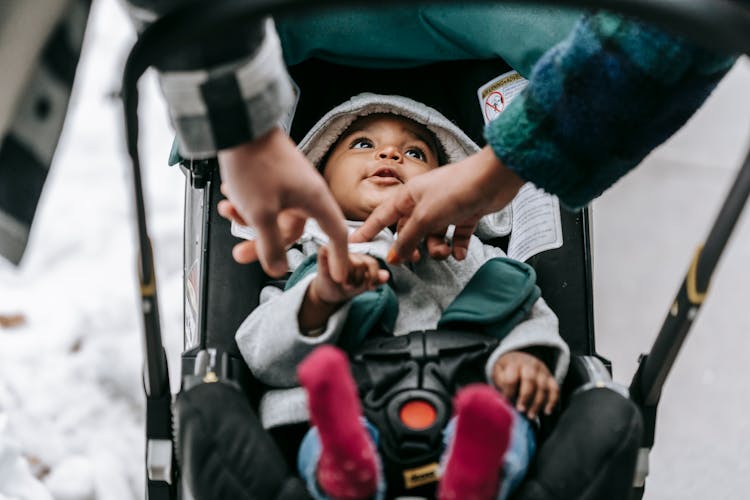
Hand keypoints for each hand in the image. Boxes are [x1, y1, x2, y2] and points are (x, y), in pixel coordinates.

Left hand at [217, 128, 348, 280]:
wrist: (240, 123)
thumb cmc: (255, 164)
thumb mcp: (261, 214)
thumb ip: (270, 245)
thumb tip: (278, 269)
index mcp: (315, 200)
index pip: (336, 235)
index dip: (339, 258)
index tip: (337, 276)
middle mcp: (307, 192)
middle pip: (291, 230)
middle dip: (263, 242)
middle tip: (241, 253)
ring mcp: (291, 182)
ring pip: (273, 214)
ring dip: (248, 219)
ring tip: (227, 211)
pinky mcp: (275, 174)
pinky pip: (265, 199)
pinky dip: (246, 202)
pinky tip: (229, 196)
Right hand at [309, 247, 389, 304]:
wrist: (328, 294)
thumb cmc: (346, 287)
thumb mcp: (364, 285)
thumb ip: (376, 280)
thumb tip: (386, 275)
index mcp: (361, 257)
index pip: (372, 263)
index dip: (372, 276)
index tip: (369, 287)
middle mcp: (350, 251)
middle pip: (361, 264)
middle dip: (358, 280)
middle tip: (351, 285)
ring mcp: (337, 250)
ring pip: (350, 262)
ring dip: (348, 279)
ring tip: (343, 283)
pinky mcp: (324, 252)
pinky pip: (333, 254)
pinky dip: (335, 268)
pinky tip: (334, 276)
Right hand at [350, 146, 523, 263]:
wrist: (493, 179)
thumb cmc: (456, 189)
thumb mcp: (425, 217)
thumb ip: (408, 239)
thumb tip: (394, 257)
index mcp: (409, 196)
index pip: (382, 216)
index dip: (368, 230)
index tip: (356, 242)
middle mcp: (424, 201)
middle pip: (409, 231)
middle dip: (412, 247)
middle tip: (415, 260)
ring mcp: (445, 208)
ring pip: (433, 236)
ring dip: (438, 248)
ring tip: (446, 251)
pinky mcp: (465, 214)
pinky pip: (455, 236)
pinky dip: (457, 246)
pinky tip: (460, 252)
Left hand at [492, 351, 558, 418]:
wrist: (520, 358)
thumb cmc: (507, 370)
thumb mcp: (499, 371)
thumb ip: (501, 382)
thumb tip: (502, 398)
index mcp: (515, 364)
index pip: (512, 377)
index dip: (508, 391)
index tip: (505, 401)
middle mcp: (530, 365)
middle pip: (530, 380)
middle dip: (525, 397)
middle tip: (520, 410)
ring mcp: (542, 372)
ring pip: (543, 387)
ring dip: (537, 403)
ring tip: (530, 416)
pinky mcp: (550, 378)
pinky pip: (555, 390)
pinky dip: (552, 401)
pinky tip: (547, 411)